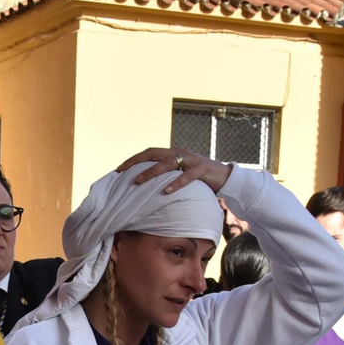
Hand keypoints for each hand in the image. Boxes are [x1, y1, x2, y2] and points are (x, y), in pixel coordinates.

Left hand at [116, 148, 231, 194]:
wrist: (224, 176)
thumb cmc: (199, 178)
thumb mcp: (180, 174)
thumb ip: (166, 176)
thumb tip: (147, 188)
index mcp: (173, 153)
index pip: (149, 153)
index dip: (134, 159)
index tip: (118, 169)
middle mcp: (180, 153)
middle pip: (153, 153)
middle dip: (136, 162)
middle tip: (122, 172)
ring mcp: (191, 159)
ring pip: (167, 163)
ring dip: (151, 172)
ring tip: (138, 181)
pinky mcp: (201, 169)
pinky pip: (187, 176)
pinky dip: (175, 183)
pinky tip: (166, 191)